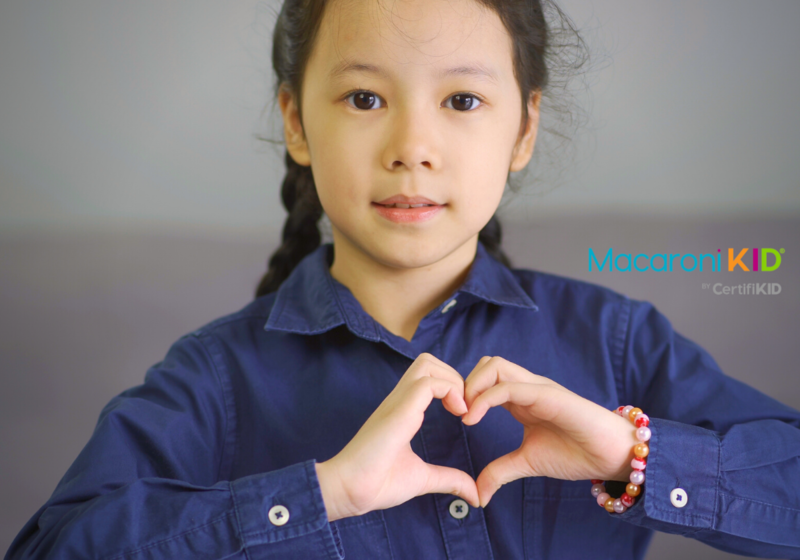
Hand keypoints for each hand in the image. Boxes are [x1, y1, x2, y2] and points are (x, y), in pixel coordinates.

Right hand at [316, 353, 479, 521]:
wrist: (348, 490)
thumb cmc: (377, 483)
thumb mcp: (422, 478)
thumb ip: (448, 479)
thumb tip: (474, 494)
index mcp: (402, 410)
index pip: (427, 376)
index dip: (451, 387)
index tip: (464, 415)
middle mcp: (399, 400)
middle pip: (427, 361)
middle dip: (453, 376)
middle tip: (465, 407)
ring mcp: (397, 402)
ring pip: (427, 363)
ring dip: (451, 380)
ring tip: (462, 409)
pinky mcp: (399, 410)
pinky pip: (428, 383)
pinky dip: (450, 391)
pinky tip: (458, 414)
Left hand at [461, 356, 634, 506]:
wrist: (612, 455)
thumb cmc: (576, 453)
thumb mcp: (528, 462)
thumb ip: (501, 471)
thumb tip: (478, 494)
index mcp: (520, 399)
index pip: (484, 378)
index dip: (464, 392)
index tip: (454, 417)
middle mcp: (527, 387)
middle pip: (485, 364)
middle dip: (464, 383)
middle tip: (456, 412)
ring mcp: (537, 387)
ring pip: (494, 365)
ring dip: (472, 386)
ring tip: (465, 415)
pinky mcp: (547, 394)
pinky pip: (509, 386)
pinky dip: (484, 399)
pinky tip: (473, 419)